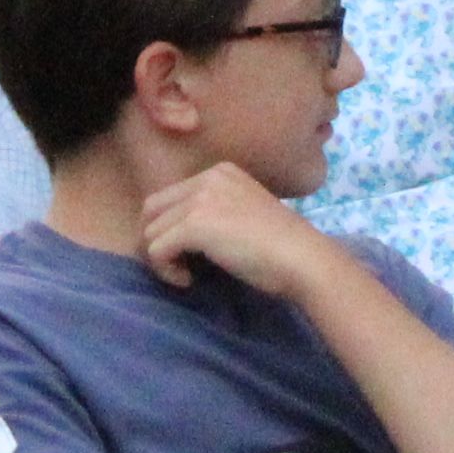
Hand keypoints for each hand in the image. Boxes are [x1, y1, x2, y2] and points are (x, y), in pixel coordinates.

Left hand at [129, 158, 337, 301]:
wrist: (303, 258)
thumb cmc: (282, 248)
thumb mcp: (244, 215)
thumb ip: (215, 212)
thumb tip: (177, 236)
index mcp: (221, 172)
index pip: (169, 197)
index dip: (168, 229)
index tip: (188, 255)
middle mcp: (208, 178)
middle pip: (151, 210)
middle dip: (153, 241)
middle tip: (174, 265)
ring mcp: (201, 199)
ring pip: (150, 232)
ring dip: (161, 259)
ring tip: (186, 275)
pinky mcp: (195, 225)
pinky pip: (155, 250)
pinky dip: (165, 270)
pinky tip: (187, 280)